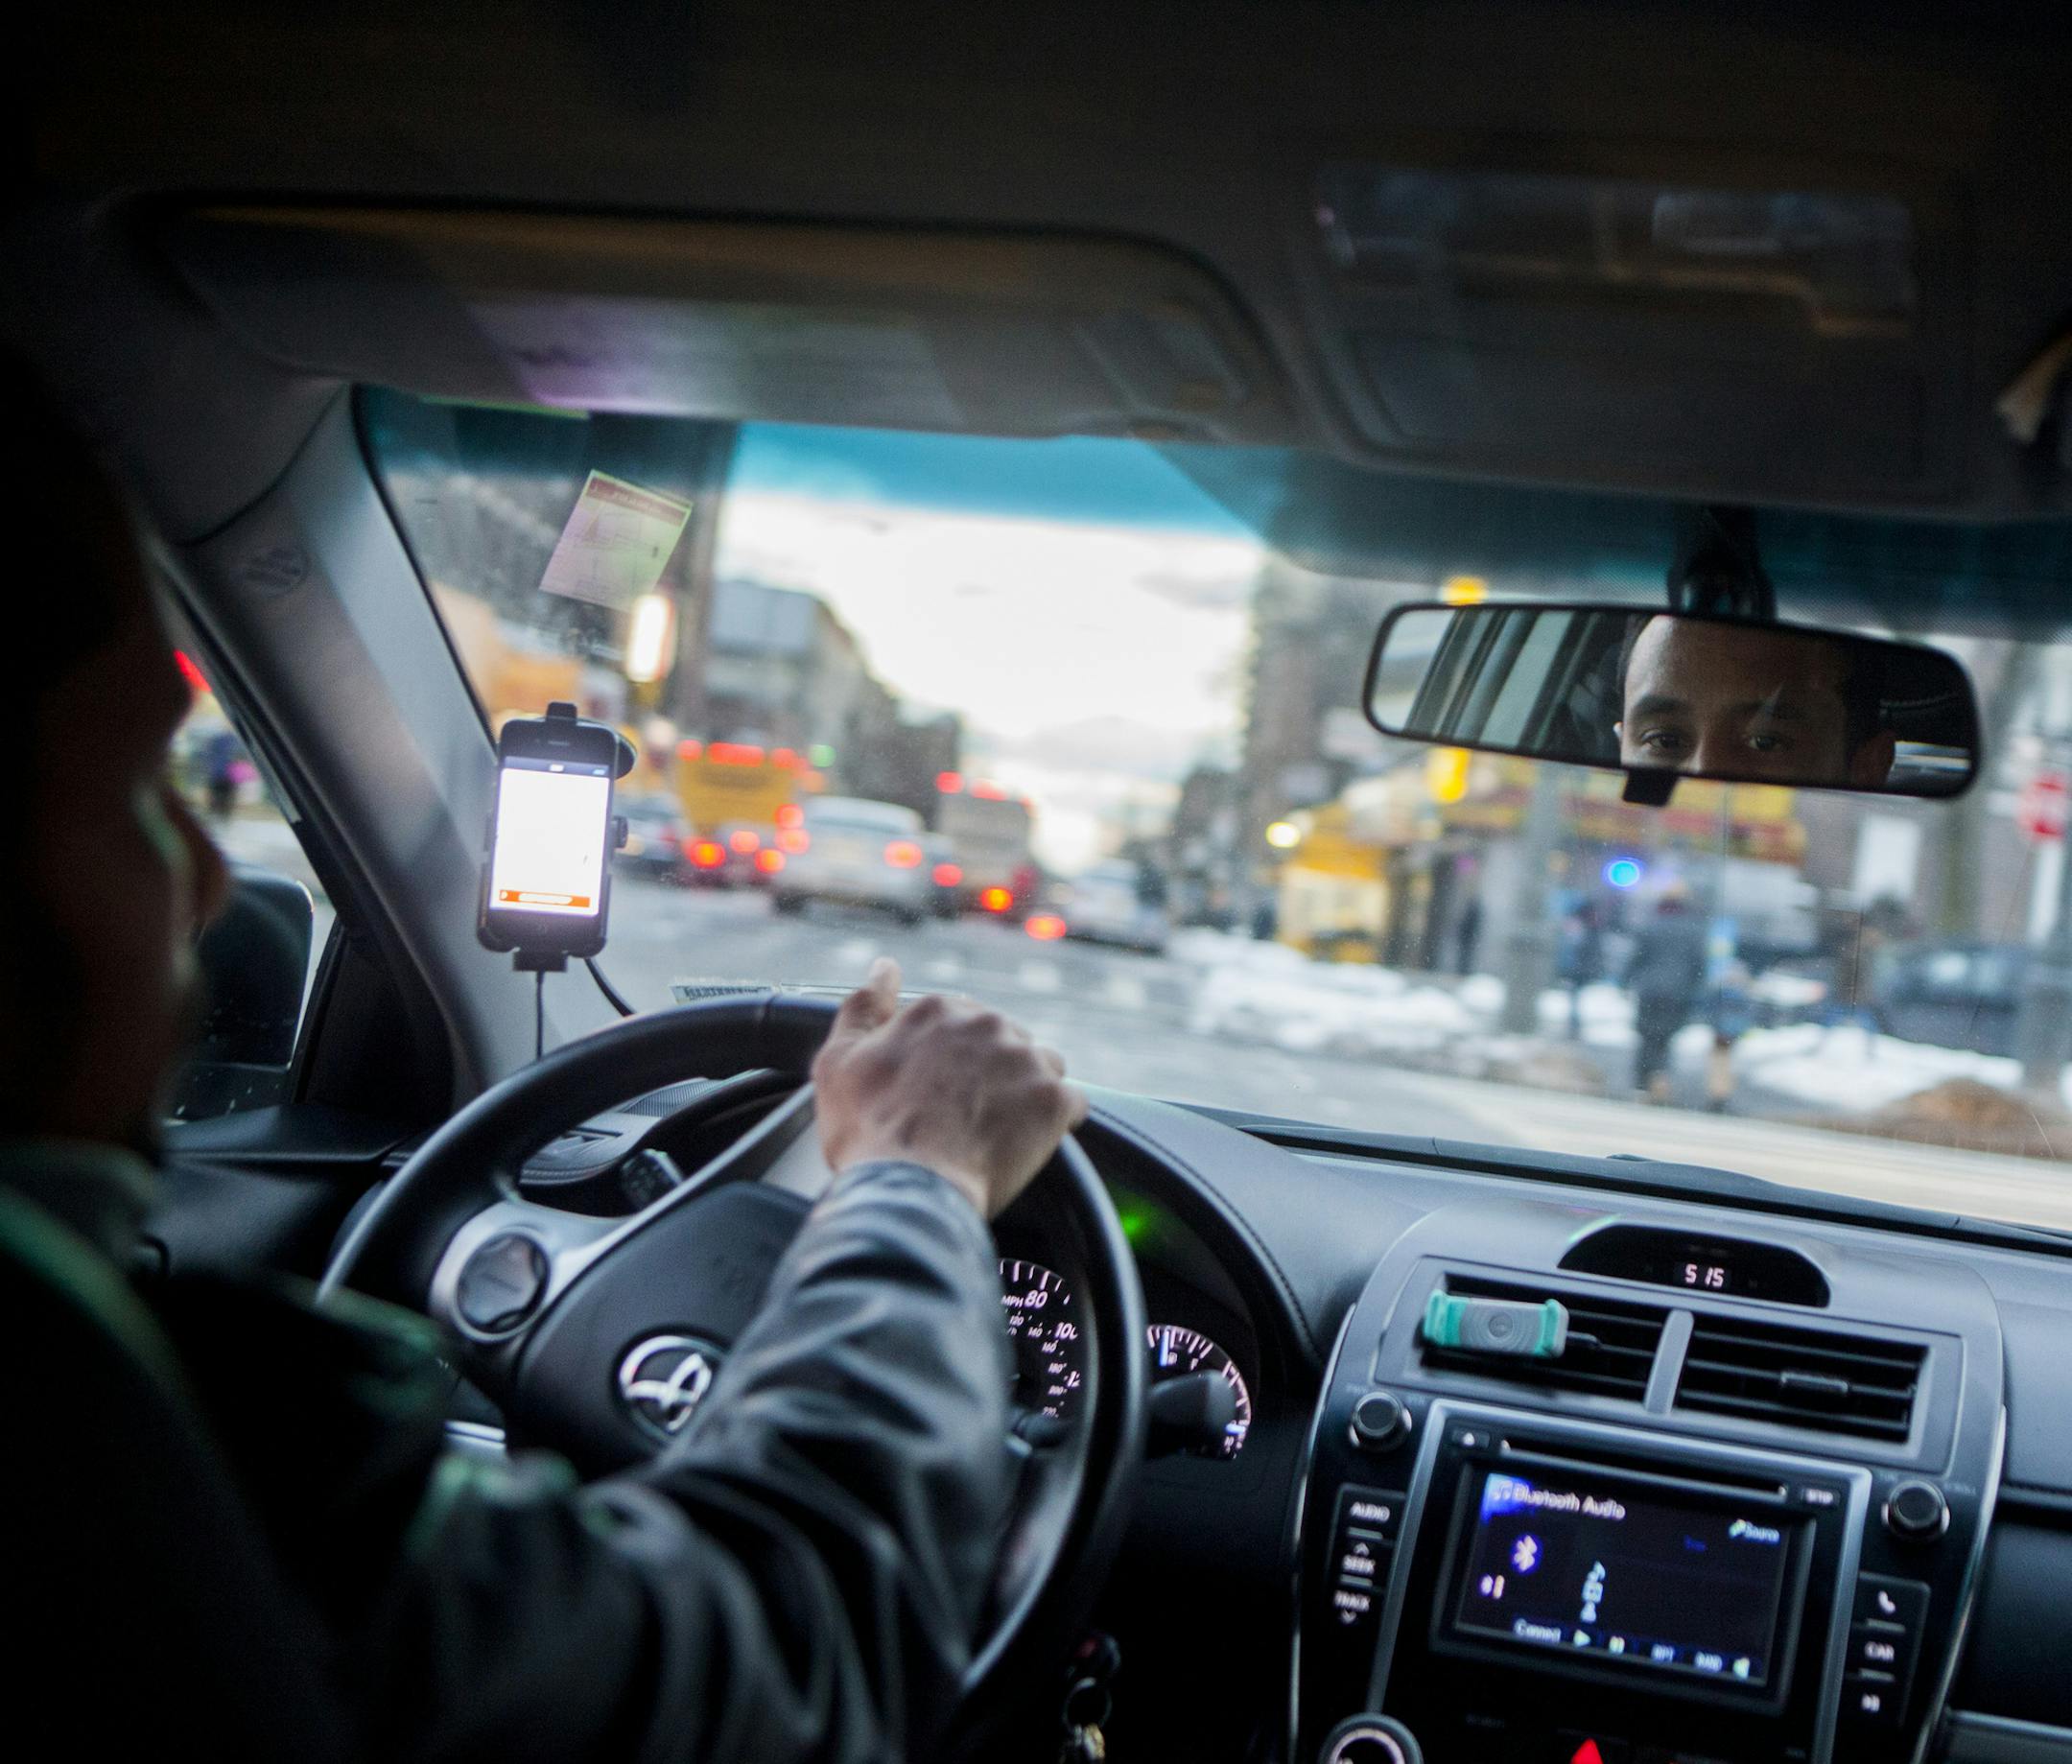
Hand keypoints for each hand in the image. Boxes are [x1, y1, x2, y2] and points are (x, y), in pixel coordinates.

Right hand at [814, 957, 1087, 1219]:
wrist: (906, 1191)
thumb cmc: (867, 1132)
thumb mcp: (840, 1060)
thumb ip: (864, 1005)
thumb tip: (884, 965)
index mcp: (939, 1010)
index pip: (961, 1026)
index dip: (949, 1064)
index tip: (936, 1095)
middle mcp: (988, 1024)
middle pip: (1004, 1044)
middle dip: (991, 1075)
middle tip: (962, 1120)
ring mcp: (1025, 1060)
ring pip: (1042, 1068)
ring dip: (1026, 1094)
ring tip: (996, 1133)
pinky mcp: (1054, 1101)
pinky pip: (1070, 1106)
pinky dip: (1053, 1125)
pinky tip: (1022, 1146)